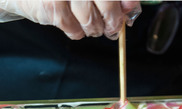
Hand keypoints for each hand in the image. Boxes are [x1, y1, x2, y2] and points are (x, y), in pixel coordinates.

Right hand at [0, 0, 141, 39]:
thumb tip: (130, 7)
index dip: (125, 1)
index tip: (128, 11)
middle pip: (106, 1)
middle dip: (112, 19)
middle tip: (112, 28)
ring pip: (90, 18)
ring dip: (93, 28)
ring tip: (91, 28)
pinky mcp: (51, 7)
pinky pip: (73, 29)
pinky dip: (77, 33)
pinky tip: (74, 28)